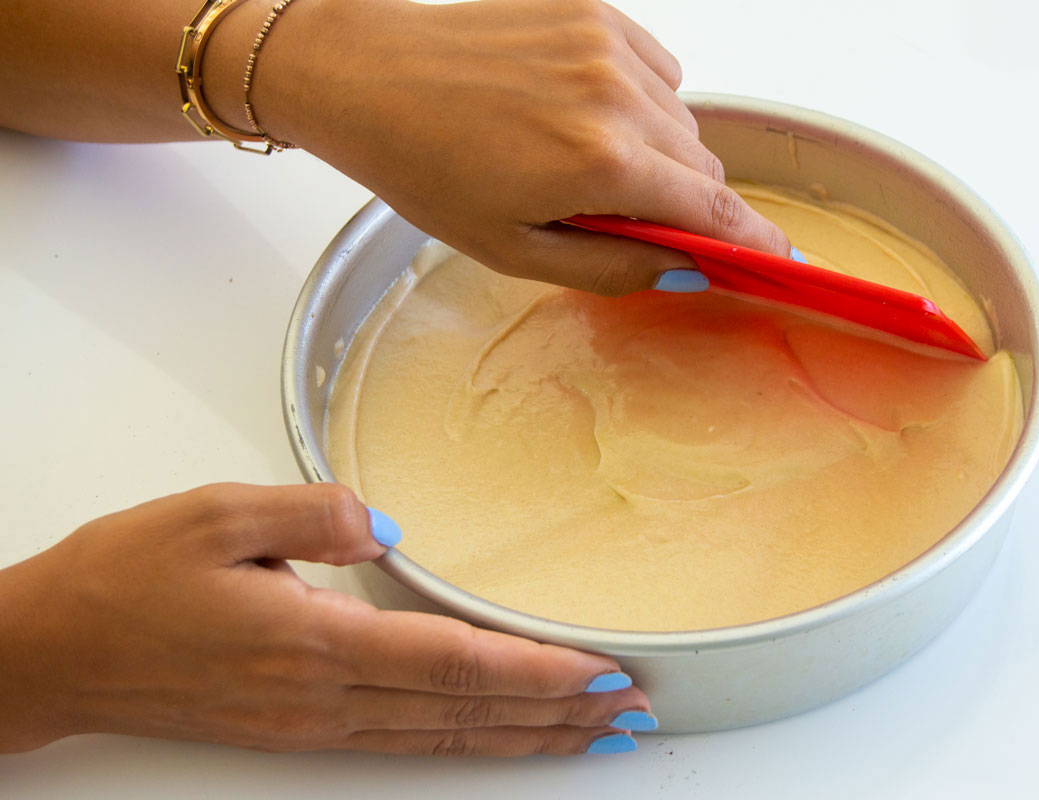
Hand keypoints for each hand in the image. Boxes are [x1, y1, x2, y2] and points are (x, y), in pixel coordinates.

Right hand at [0, 483, 650, 755]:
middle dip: (556, 717)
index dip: (536, 672)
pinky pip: (402, 742)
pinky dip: (464, 741)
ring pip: (441, 738)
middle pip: (465, 713)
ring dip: (522, 737)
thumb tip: (385, 526)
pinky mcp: (295, 729)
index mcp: (311, 640)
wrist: (51, 652)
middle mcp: (322, 697)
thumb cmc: (124, 577)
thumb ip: (311, 511)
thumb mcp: (214, 513)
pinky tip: (492, 735)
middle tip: (630, 715)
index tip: (601, 673)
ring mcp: (310, 723)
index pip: (453, 662)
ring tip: (590, 738)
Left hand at [237, 0, 790, 294]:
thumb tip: (686, 268)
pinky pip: (657, 70)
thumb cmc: (428, 167)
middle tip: (615, 211)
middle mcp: (617, 96)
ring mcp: (608, 45)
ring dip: (653, 149)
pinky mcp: (596, 12)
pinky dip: (635, 99)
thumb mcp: (515, 250)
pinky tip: (577, 109)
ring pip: (681, 118)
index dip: (751, 241)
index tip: (779, 258)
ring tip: (577, 154)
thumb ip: (614, 266)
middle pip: (702, 166)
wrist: (372, 79)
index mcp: (600, 163)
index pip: (712, 210)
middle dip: (676, 199)